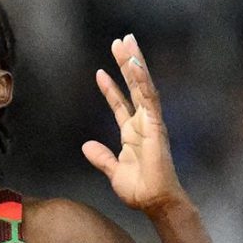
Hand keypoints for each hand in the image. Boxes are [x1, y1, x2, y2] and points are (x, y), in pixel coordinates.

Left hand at [81, 35, 184, 216]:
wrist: (154, 202)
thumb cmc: (139, 189)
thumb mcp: (113, 171)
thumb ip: (101, 157)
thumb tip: (86, 146)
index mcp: (132, 132)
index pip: (120, 103)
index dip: (110, 87)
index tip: (100, 71)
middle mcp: (142, 122)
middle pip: (133, 86)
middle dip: (126, 64)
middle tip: (120, 41)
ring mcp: (150, 122)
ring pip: (142, 85)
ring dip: (134, 63)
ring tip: (127, 42)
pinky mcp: (156, 125)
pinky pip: (149, 98)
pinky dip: (142, 81)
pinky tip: (135, 65)